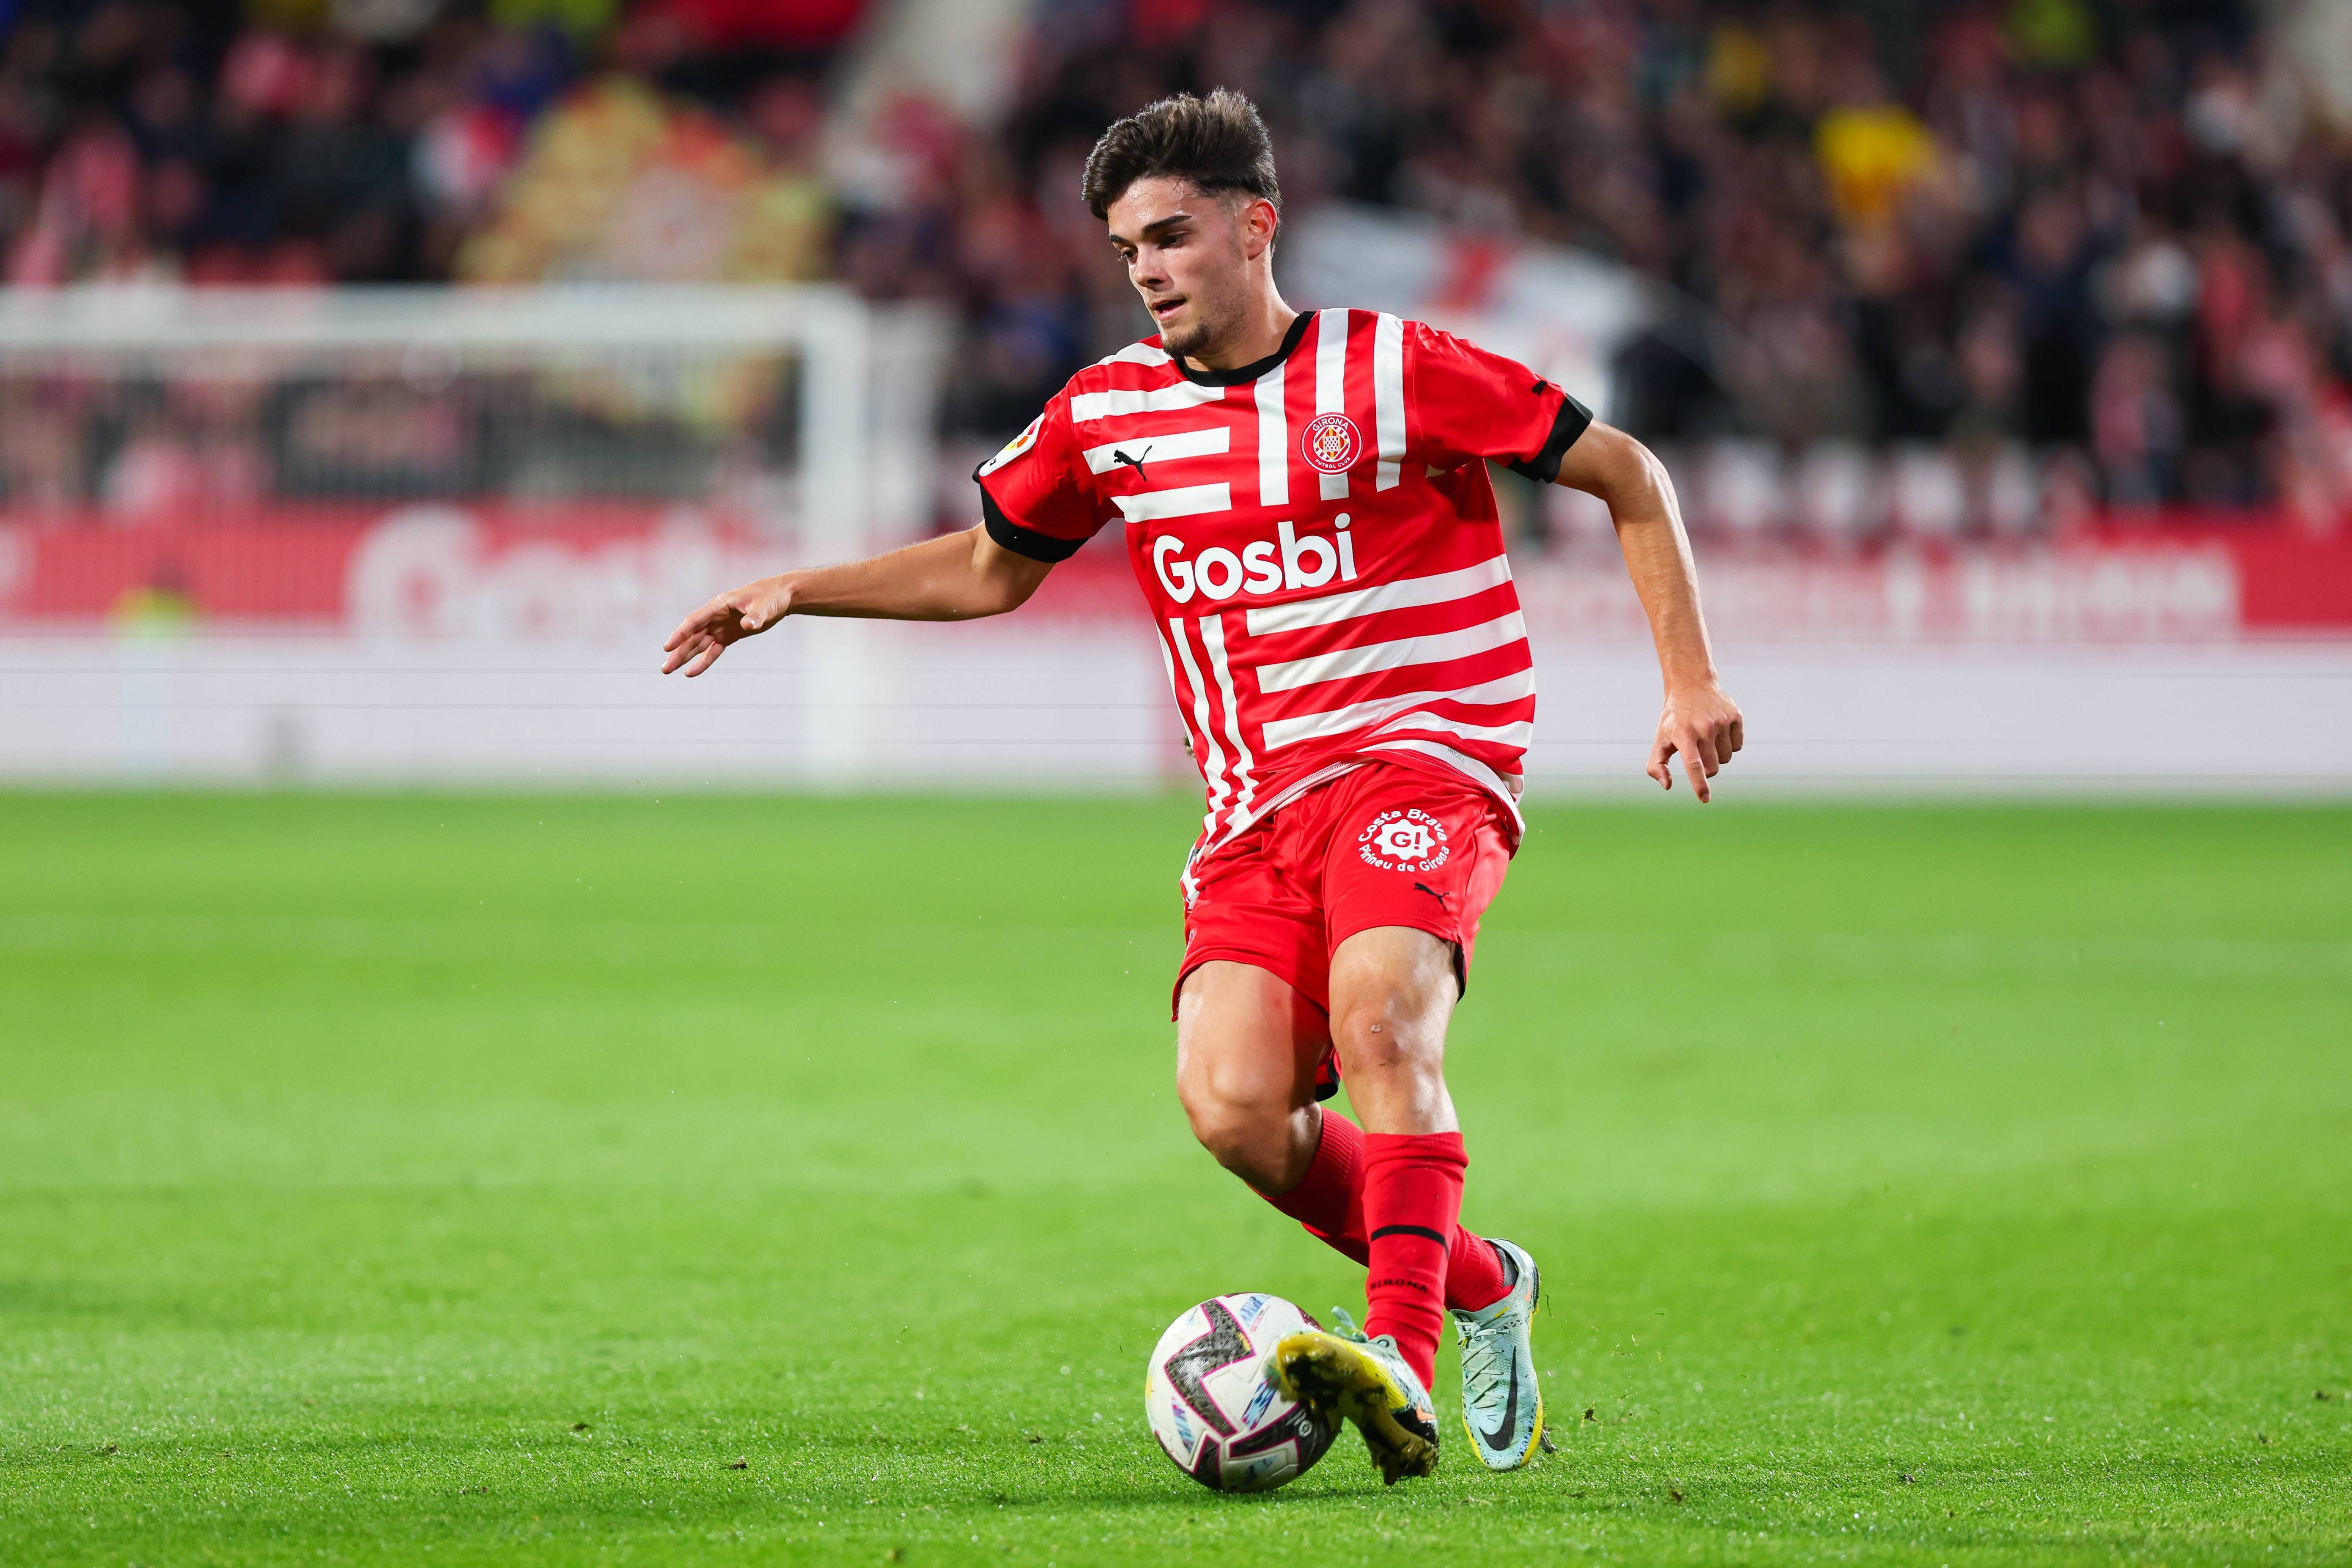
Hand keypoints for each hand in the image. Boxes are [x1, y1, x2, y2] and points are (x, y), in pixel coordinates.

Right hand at [661, 576, 793, 675]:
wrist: (781, 596)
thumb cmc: (772, 597)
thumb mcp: (765, 606)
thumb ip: (755, 616)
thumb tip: (747, 625)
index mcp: (720, 605)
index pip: (695, 621)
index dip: (680, 634)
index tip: (667, 647)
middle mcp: (716, 616)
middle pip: (692, 636)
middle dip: (678, 652)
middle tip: (665, 668)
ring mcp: (720, 626)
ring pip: (698, 644)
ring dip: (684, 657)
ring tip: (669, 670)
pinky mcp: (728, 635)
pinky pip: (712, 650)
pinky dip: (703, 661)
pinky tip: (691, 672)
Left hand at [1648, 680, 1743, 802]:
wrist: (1691, 685)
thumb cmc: (1673, 719)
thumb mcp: (1660, 739)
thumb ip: (1657, 765)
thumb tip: (1667, 785)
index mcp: (1683, 734)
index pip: (1693, 764)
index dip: (1699, 784)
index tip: (1704, 799)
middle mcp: (1704, 727)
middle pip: (1712, 767)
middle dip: (1706, 768)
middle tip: (1697, 753)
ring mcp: (1722, 721)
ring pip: (1726, 758)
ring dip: (1717, 756)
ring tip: (1706, 738)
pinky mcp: (1735, 716)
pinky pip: (1737, 746)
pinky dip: (1729, 745)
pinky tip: (1718, 732)